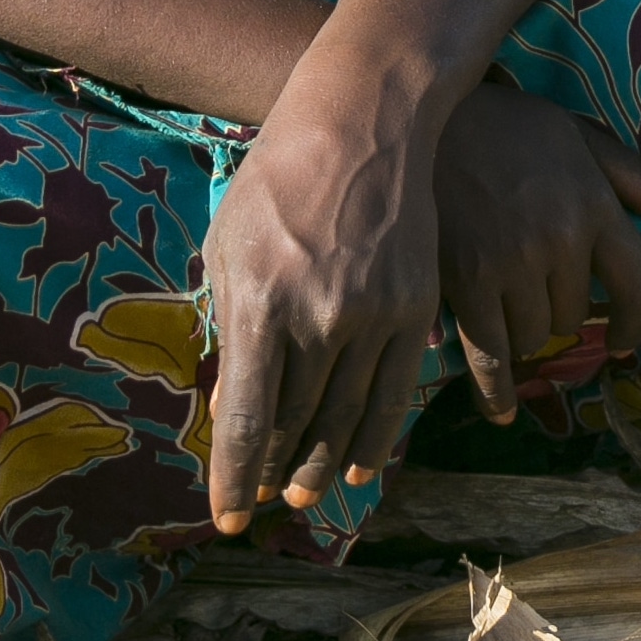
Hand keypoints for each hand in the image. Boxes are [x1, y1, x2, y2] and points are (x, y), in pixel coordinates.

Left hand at [199, 105, 439, 533]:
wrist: (361, 124)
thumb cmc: (277, 180)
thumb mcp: (228, 246)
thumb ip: (229, 327)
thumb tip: (233, 404)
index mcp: (260, 302)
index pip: (248, 418)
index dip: (234, 477)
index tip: (226, 517)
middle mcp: (318, 317)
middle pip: (296, 424)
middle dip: (274, 472)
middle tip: (262, 502)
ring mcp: (372, 314)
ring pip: (347, 416)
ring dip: (324, 464)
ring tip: (306, 494)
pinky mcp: (414, 307)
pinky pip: (396, 392)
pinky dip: (378, 437)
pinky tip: (364, 465)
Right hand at [433, 81, 640, 424]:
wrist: (422, 121)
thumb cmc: (502, 124)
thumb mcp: (572, 133)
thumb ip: (626, 173)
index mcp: (593, 205)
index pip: (636, 282)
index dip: (636, 320)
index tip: (623, 339)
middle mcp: (560, 241)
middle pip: (575, 315)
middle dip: (561, 310)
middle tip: (535, 289)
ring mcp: (512, 266)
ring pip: (535, 337)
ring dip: (525, 332)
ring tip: (505, 306)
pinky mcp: (467, 286)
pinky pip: (490, 357)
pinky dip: (497, 391)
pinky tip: (502, 410)